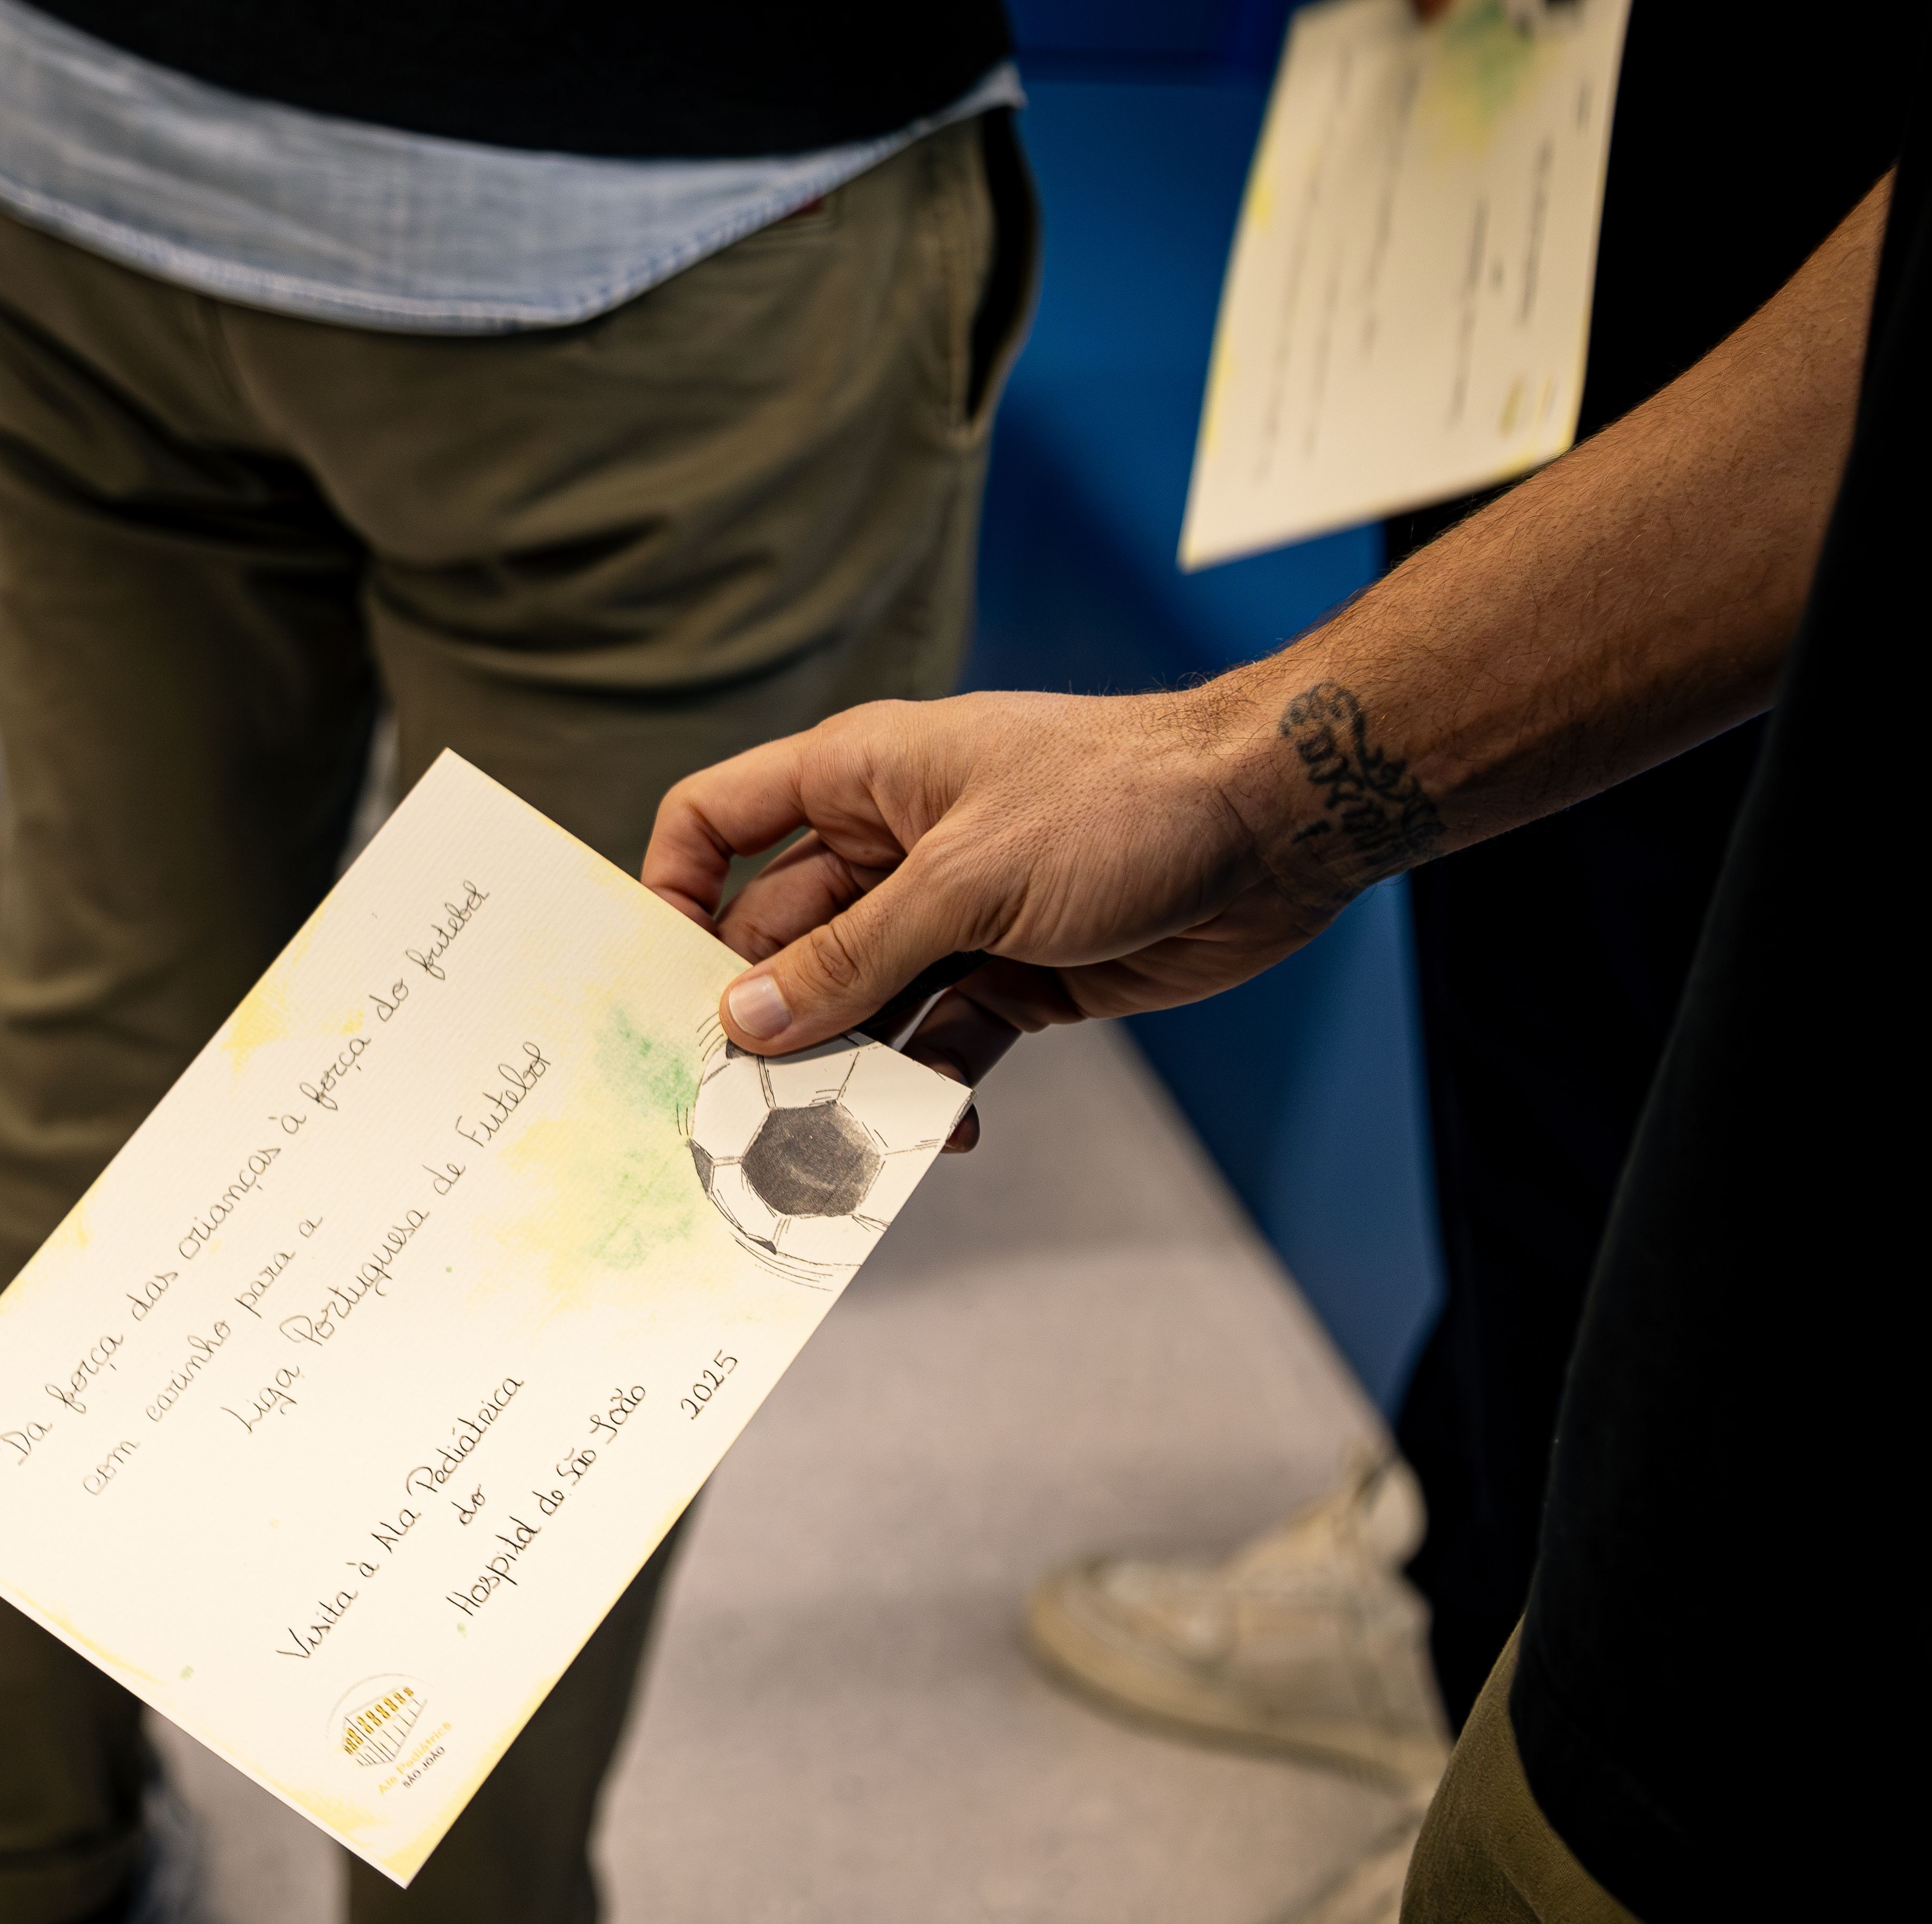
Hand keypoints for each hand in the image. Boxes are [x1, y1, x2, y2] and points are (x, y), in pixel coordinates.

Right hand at [642, 682, 1333, 1116]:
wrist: (1275, 823)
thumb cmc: (1123, 801)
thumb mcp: (966, 880)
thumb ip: (851, 956)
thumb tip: (744, 1018)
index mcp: (859, 780)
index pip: (720, 821)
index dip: (674, 891)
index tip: (656, 978)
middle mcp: (891, 849)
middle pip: (781, 939)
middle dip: (763, 1017)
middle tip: (742, 1096)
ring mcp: (949, 918)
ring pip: (858, 1007)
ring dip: (846, 1071)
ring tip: (835, 1135)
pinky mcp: (1009, 978)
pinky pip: (935, 1045)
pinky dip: (927, 1093)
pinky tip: (935, 1135)